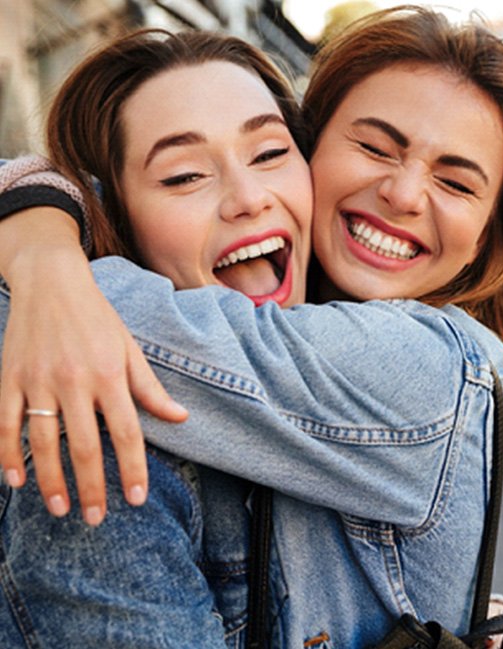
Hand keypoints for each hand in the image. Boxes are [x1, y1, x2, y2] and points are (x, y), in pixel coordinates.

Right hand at [0, 209, 187, 524]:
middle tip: (96, 518)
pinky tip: (16, 482)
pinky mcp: (9, 378)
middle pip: (85, 445)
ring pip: (42, 442)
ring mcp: (38, 380)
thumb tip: (181, 418)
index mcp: (110, 375)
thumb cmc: (98, 319)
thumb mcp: (130, 349)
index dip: (132, 468)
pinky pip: (6, 423)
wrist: (52, 282)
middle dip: (91, 487)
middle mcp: (75, 380)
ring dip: (51, 480)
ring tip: (60, 509)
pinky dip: (7, 455)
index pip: (127, 432)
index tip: (136, 499)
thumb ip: (151, 388)